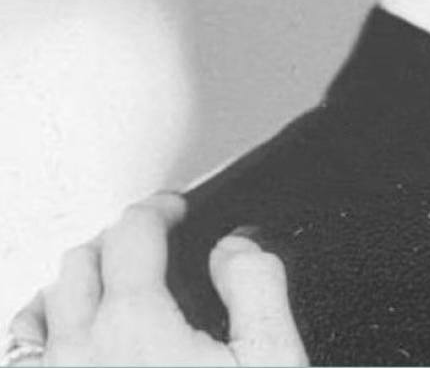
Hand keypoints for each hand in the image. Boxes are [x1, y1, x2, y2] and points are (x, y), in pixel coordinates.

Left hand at [5, 194, 306, 365]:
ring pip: (41, 305)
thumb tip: (236, 247)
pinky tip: (65, 336)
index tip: (175, 210)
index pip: (133, 234)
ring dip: (73, 283)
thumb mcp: (273, 359)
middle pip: (83, 261)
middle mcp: (80, 350)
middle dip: (120, 241)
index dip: (158, 209)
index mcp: (137, 324)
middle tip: (153, 244)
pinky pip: (23, 352)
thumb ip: (257, 285)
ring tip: (106, 284)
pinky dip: (42, 331)